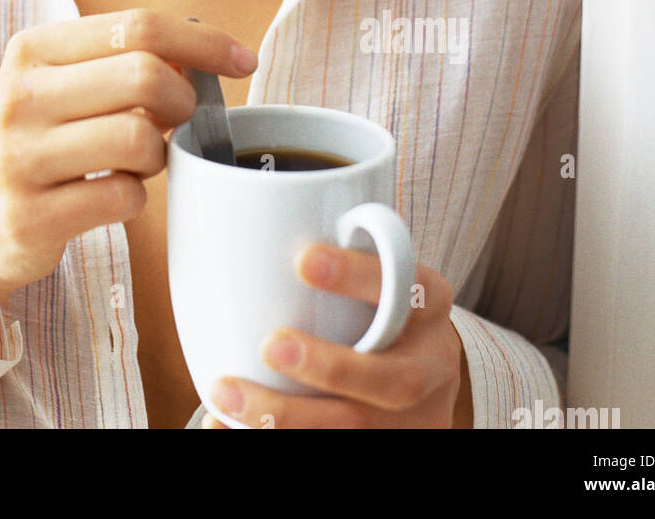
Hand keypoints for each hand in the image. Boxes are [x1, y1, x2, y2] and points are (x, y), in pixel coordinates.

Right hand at [0, 9, 254, 345]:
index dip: (203, 41)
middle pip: (145, 75)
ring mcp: (22, 158)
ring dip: (159, 154)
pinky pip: (123, 197)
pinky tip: (114, 194)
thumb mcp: (58, 84)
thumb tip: (202, 52)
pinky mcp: (31, 216)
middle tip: (180, 120)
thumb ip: (121, 60)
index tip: (243, 60)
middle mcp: (22, 96)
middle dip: (184, 101)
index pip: (138, 24)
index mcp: (34, 49)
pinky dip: (135, 197)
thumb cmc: (35, 143)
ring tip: (140, 160)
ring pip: (139, 138)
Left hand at [203, 245, 471, 428]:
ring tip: (227, 395)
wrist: (424, 372)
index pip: (409, 285)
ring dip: (288, 417)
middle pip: (393, 378)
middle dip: (330, 366)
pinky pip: (336, 449)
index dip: (359, 275)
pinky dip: (274, 441)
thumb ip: (336, 242)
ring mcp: (414, 418)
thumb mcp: (378, 271)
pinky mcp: (388, 445)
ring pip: (359, 427)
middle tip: (270, 345)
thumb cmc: (378, 307)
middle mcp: (431, 365)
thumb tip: (234, 205)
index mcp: (430, 304)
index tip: (303, 259)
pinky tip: (223, 427)